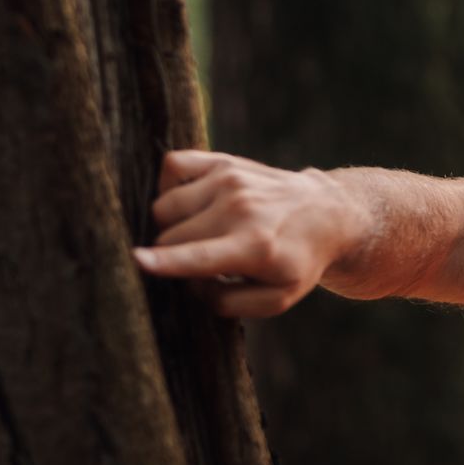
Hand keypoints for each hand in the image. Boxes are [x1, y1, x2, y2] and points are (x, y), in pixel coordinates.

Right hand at [131, 149, 359, 317]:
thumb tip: (190, 284)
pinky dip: (168, 184)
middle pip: (169, 236)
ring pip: (164, 206)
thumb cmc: (296, 261)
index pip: (198, 256)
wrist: (327, 214)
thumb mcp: (276, 299)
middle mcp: (239, 209)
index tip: (136, 261)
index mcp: (254, 247)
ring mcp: (230, 181)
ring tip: (200, 233)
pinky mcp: (224, 161)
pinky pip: (172, 164)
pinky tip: (189, 203)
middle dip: (172, 255)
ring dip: (170, 225)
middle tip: (202, 260)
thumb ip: (227, 302)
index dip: (164, 263)